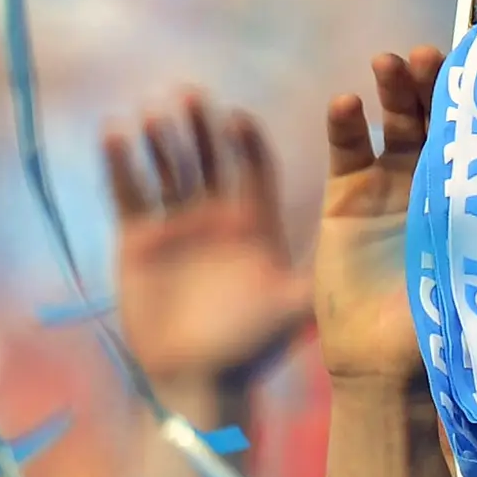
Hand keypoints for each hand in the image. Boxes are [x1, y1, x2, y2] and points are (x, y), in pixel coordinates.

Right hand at [106, 92, 308, 432]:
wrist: (198, 381)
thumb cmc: (252, 349)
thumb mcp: (293, 309)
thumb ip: (319, 276)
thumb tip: (362, 257)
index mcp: (257, 222)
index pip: (253, 166)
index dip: (245, 141)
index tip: (237, 117)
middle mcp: (218, 215)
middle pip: (209, 156)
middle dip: (201, 126)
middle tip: (191, 94)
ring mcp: (177, 223)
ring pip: (169, 166)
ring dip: (162, 138)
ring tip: (155, 113)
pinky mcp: (139, 238)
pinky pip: (129, 192)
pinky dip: (120, 163)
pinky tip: (114, 132)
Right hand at [319, 48, 445, 386]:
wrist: (390, 362)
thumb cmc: (452, 321)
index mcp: (476, 190)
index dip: (475, 95)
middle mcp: (435, 178)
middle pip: (434, 112)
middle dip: (431, 79)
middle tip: (428, 56)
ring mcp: (389, 184)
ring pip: (391, 120)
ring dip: (392, 87)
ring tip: (388, 64)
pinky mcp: (346, 196)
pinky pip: (346, 149)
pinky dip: (343, 123)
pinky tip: (345, 103)